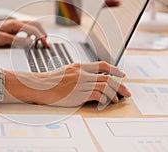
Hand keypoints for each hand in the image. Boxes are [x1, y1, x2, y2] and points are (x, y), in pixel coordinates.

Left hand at [0, 19, 48, 47]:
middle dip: (44, 33)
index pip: (33, 30)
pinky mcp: (13, 28)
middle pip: (36, 24)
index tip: (46, 45)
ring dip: (39, 32)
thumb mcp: (2, 40)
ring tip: (42, 42)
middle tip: (47, 43)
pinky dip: (33, 33)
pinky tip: (32, 40)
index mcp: (15, 24)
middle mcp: (16, 23)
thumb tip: (30, 42)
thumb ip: (17, 41)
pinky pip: (26, 28)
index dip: (42, 37)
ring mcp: (15, 25)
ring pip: (32, 25)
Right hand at [4, 61, 130, 106]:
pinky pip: (96, 96)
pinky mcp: (77, 95)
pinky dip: (104, 99)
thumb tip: (91, 75)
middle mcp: (82, 74)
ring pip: (104, 87)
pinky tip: (106, 101)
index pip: (102, 65)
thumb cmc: (52, 80)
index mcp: (80, 66)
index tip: (122, 74)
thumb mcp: (67, 70)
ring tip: (119, 99)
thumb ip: (80, 71)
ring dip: (114, 93)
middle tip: (127, 91)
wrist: (39, 86)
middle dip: (120, 85)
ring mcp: (80, 84)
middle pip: (107, 78)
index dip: (115, 70)